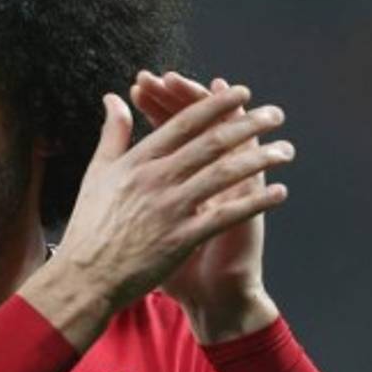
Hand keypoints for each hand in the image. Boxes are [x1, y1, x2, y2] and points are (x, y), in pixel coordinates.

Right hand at [20, 79, 291, 350]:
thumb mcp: (97, 174)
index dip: (215, 105)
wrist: (85, 278)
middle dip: (248, 125)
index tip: (241, 93)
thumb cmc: (89, 228)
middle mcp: (156, 180)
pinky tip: (279, 193)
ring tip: (286, 150)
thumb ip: (111, 134)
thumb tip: (113, 98)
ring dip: (259, 160)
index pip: (183, 124)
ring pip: (224, 175)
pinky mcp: (181, 239)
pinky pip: (226, 216)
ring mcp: (170, 209)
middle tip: (275, 114)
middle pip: (211, 143)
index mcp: (137, 162)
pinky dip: (255, 203)